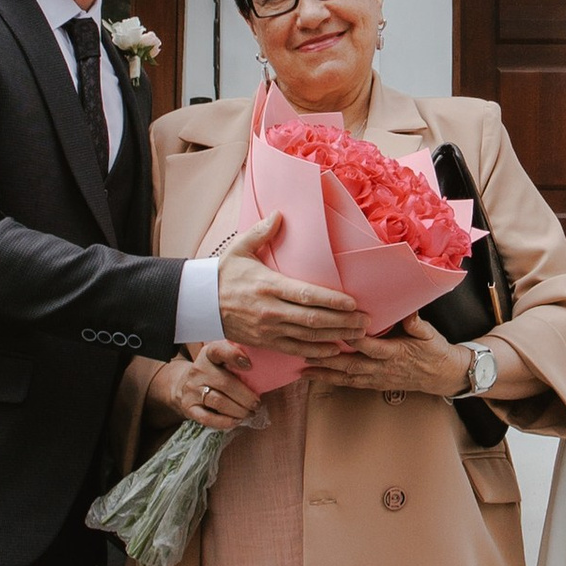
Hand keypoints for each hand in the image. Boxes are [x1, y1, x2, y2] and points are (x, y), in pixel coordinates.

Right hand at [156, 342, 261, 432]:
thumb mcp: (221, 360)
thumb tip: (268, 366)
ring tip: (250, 412)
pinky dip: (225, 422)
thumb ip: (238, 360)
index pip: (218, 350)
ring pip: (218, 402)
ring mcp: (192, 390)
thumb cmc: (213, 372)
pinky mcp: (189, 408)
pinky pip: (207, 418)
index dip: (234, 356)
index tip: (250, 365)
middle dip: (246, 396)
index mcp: (209, 355)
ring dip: (239, 410)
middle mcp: (198, 370)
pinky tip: (237, 421)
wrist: (184, 385)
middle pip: (225, 383)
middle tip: (257, 403)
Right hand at [215, 208, 366, 353]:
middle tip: (366, 322)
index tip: (353, 302)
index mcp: (268, 285)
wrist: (199, 303)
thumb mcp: (239, 249)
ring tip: (358, 336)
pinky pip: (295, 350)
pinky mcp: (265, 342)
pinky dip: (316, 352)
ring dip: (335, 338)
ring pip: (308, 338)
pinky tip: (334, 350)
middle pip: (313, 320)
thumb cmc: (224, 274)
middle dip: (342, 322)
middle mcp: (270, 311)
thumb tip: (280, 213)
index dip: (331, 301)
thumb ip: (261, 232)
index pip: (306, 295)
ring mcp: (268, 330)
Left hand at [303, 314, 472, 400]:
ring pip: (347, 377)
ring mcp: (378, 379)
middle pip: (351, 365)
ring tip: (303, 370)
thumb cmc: (435, 351)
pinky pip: (351, 384)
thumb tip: (408, 311)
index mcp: (396, 353)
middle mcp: (383, 368)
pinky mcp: (375, 384)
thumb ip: (416, 324)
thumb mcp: (430, 334)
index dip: (352, 339)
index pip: (370, 346)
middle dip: (327, 360)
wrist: (442, 376)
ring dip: (325, 374)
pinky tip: (318, 378)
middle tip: (306, 353)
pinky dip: (333, 382)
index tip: (335, 329)